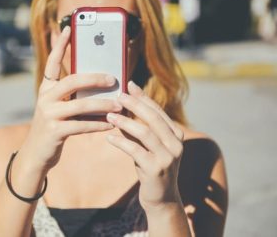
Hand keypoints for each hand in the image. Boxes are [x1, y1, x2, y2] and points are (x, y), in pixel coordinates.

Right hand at [20, 26, 120, 173]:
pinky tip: (111, 123)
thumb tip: (103, 87)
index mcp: (46, 88)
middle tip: (113, 79)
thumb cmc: (54, 126)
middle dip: (95, 78)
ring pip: (81, 104)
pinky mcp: (54, 131)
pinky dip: (98, 124)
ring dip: (103, 105)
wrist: (36, 153)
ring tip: (119, 104)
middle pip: (72, 81)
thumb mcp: (59, 107)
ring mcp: (48, 114)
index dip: (60, 45)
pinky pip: (82, 125)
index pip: (52, 62)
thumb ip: (74, 96)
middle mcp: (45, 97)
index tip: (68, 28)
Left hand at [106, 81, 184, 211]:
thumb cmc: (151, 168)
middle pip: (153, 118)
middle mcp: (176, 144)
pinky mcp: (156, 169)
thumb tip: (121, 107)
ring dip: (125, 122)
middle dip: (135, 104)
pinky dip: (121, 142)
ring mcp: (168, 157)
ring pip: (145, 132)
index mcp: (176, 135)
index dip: (143, 96)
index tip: (129, 84)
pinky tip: (108, 138)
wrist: (161, 199)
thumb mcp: (147, 146)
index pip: (158, 110)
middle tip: (118, 96)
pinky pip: (135, 150)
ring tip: (109, 116)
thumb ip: (138, 128)